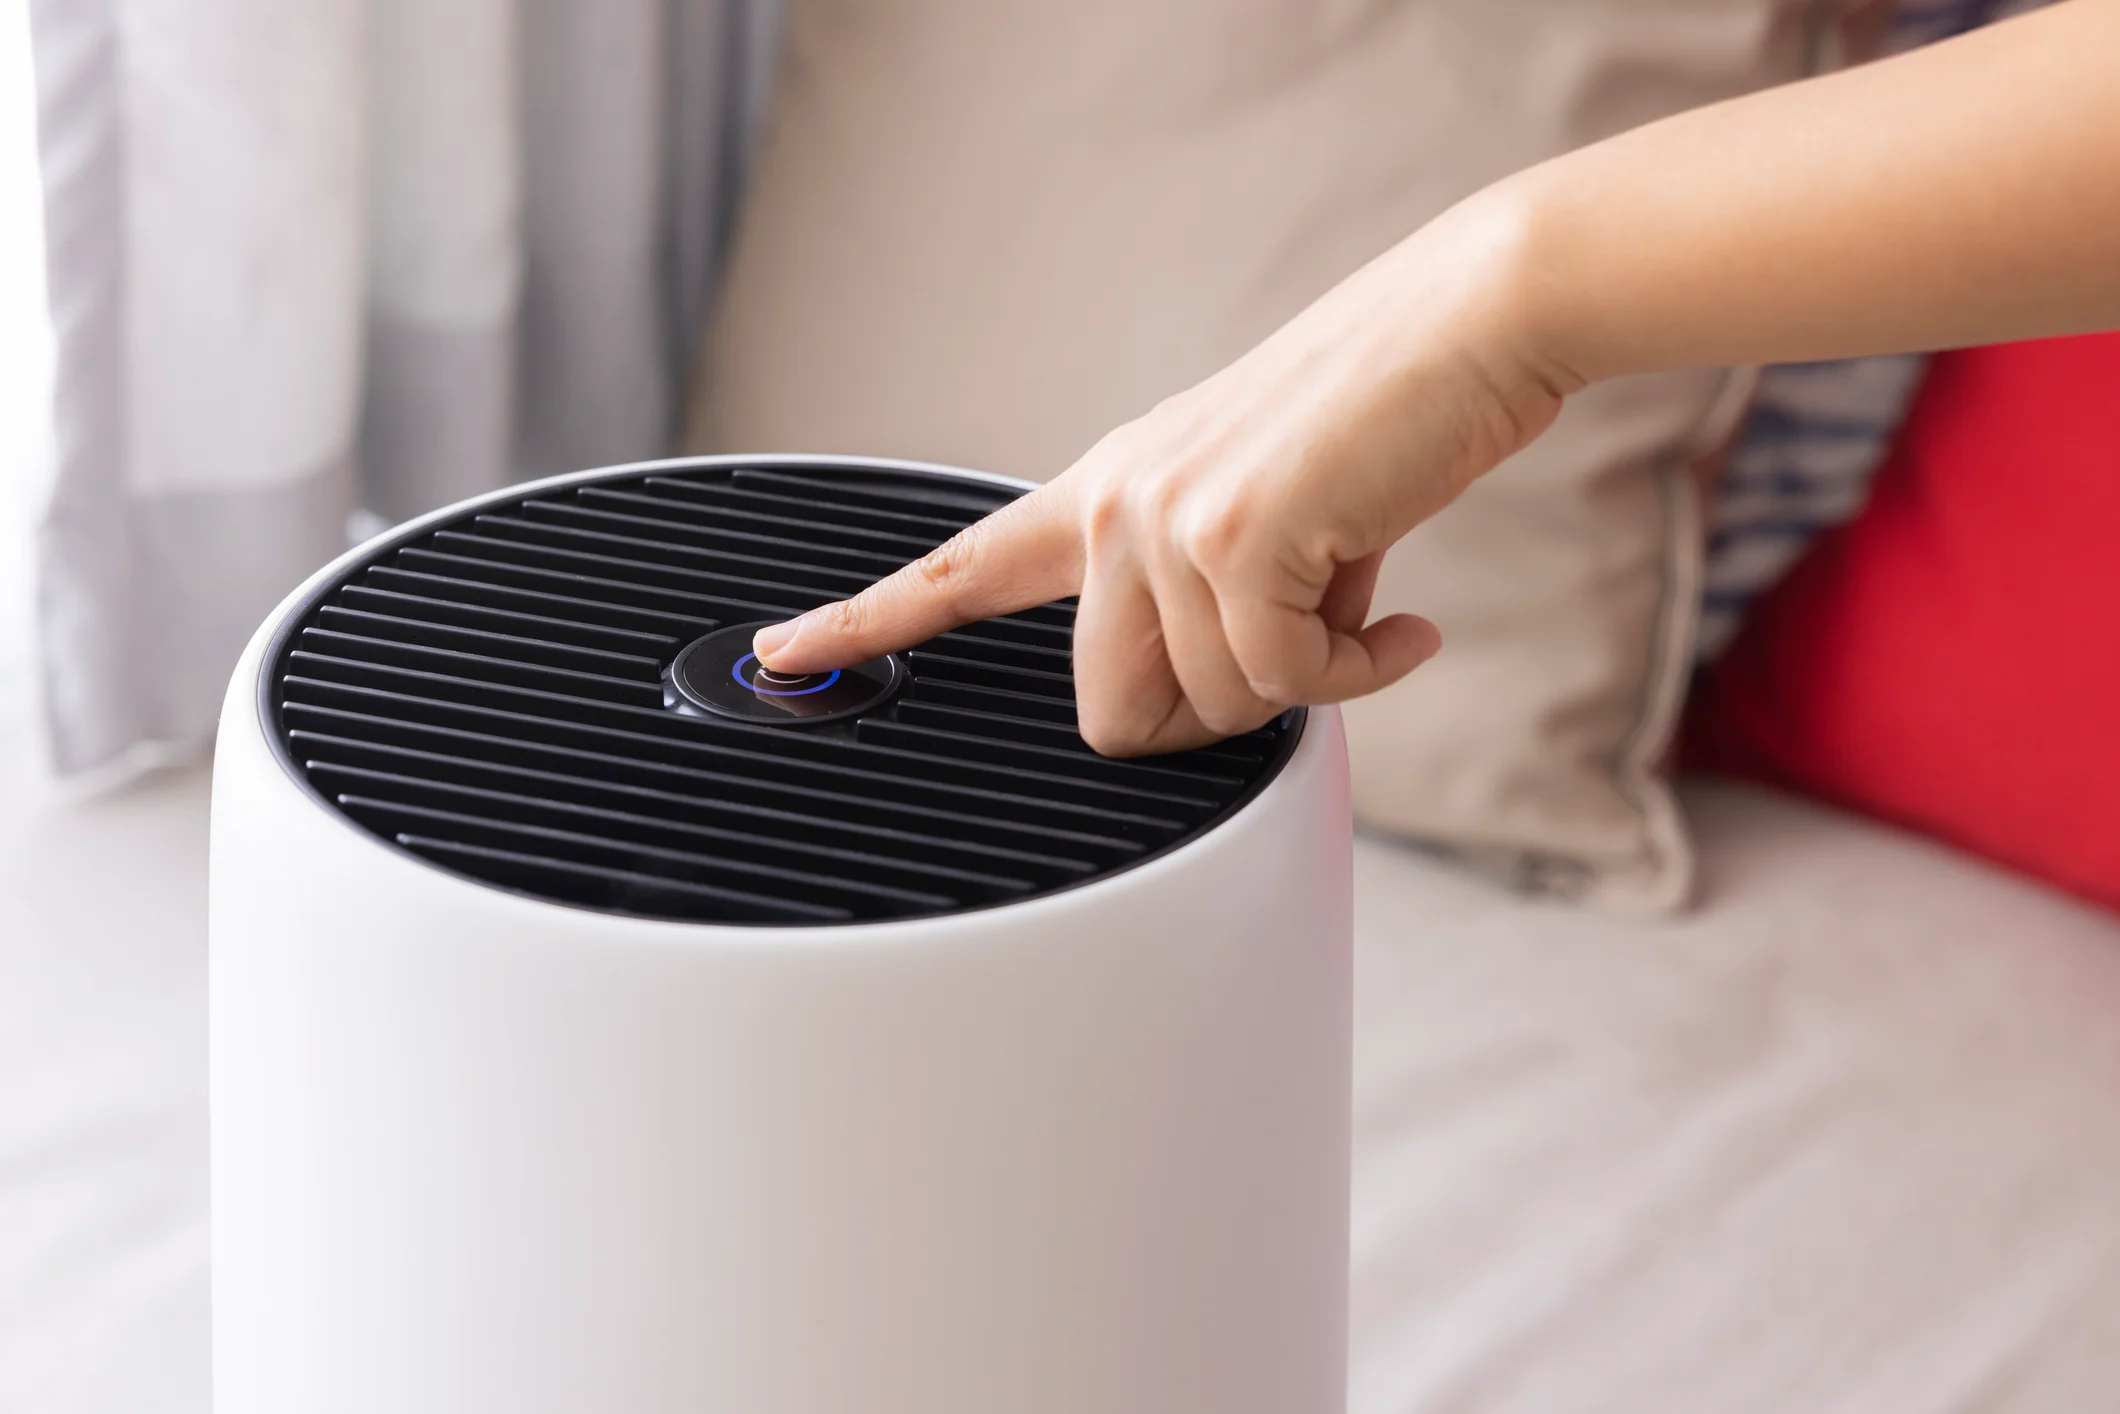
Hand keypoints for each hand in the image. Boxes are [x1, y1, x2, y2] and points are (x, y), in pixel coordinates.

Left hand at [752, 192, 1571, 755]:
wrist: (1463, 326)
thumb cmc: (1376, 423)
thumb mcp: (1270, 518)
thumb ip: (1220, 604)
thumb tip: (1255, 697)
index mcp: (1106, 492)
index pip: (962, 568)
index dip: (867, 618)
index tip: (785, 649)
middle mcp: (1116, 505)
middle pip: (1110, 712)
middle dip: (1205, 725)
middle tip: (1287, 668)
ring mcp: (1164, 518)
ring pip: (1210, 708)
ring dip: (1303, 684)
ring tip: (1360, 606)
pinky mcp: (1233, 536)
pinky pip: (1283, 686)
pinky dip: (1355, 676)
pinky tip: (1399, 629)